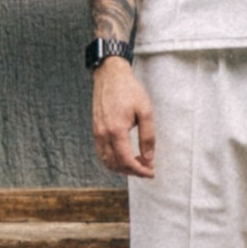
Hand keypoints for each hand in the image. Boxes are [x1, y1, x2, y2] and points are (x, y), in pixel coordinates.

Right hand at [92, 57, 155, 179]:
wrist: (110, 74)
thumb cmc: (128, 89)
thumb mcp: (145, 110)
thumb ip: (148, 136)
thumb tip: (148, 157)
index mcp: (116, 130)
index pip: (127, 161)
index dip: (140, 171)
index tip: (151, 172)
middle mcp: (103, 134)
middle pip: (116, 164)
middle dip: (133, 171)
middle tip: (146, 168)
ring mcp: (97, 132)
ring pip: (107, 161)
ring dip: (122, 167)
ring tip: (136, 163)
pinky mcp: (95, 129)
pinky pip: (101, 152)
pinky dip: (112, 160)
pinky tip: (123, 156)